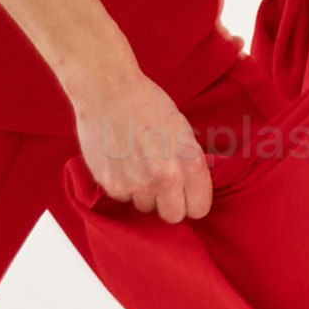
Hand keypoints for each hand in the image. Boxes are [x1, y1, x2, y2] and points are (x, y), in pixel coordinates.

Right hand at [70, 55, 213, 220]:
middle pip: (172, 216)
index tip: (188, 198)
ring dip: (143, 192)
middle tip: (161, 187)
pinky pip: (122, 196)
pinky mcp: (111, 185)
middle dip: (169, 204)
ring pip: (144, 206)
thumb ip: (188, 161)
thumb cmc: (147, 104)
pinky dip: (122, 184)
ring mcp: (137, 184)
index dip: (193, 203)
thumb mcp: (182, 129)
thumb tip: (193, 185)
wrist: (108, 92)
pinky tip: (120, 161)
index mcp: (189, 162)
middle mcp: (166, 178)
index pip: (199, 208)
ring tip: (136, 164)